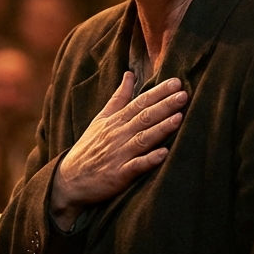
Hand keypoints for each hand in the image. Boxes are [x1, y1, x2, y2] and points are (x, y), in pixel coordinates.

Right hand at [52, 73, 186, 228]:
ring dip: (161, 129)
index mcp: (115, 121)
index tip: (176, 82)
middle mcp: (118, 135)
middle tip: (184, 95)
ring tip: (179, 118)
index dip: (158, 92)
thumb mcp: (101, 119)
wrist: (70, 180)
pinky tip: (164, 154)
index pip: (139, 102)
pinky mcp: (118, 174)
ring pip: (143, 138)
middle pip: (144, 117)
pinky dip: (149, 160)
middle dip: (164, 106)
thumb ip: (118, 98)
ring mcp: (118, 155)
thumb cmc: (89, 148)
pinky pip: (136, 166)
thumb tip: (130, 74)